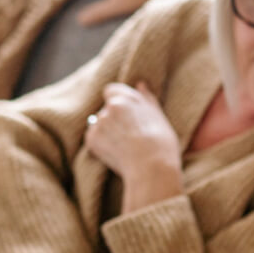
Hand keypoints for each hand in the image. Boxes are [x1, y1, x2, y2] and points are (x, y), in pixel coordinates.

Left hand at [85, 82, 183, 211]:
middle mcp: (110, 107)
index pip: (111, 90)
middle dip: (115, 119)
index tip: (126, 114)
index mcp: (127, 98)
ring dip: (109, 131)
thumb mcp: (158, 117)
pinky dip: (102, 145)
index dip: (117, 101)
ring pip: (100, 124)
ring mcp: (100, 123)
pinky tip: (117, 153)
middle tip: (131, 135)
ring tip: (126, 146)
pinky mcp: (92, 139)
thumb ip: (146, 99)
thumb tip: (140, 84)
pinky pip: (94, 139)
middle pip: (107, 109)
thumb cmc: (161, 143)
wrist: (151, 168)